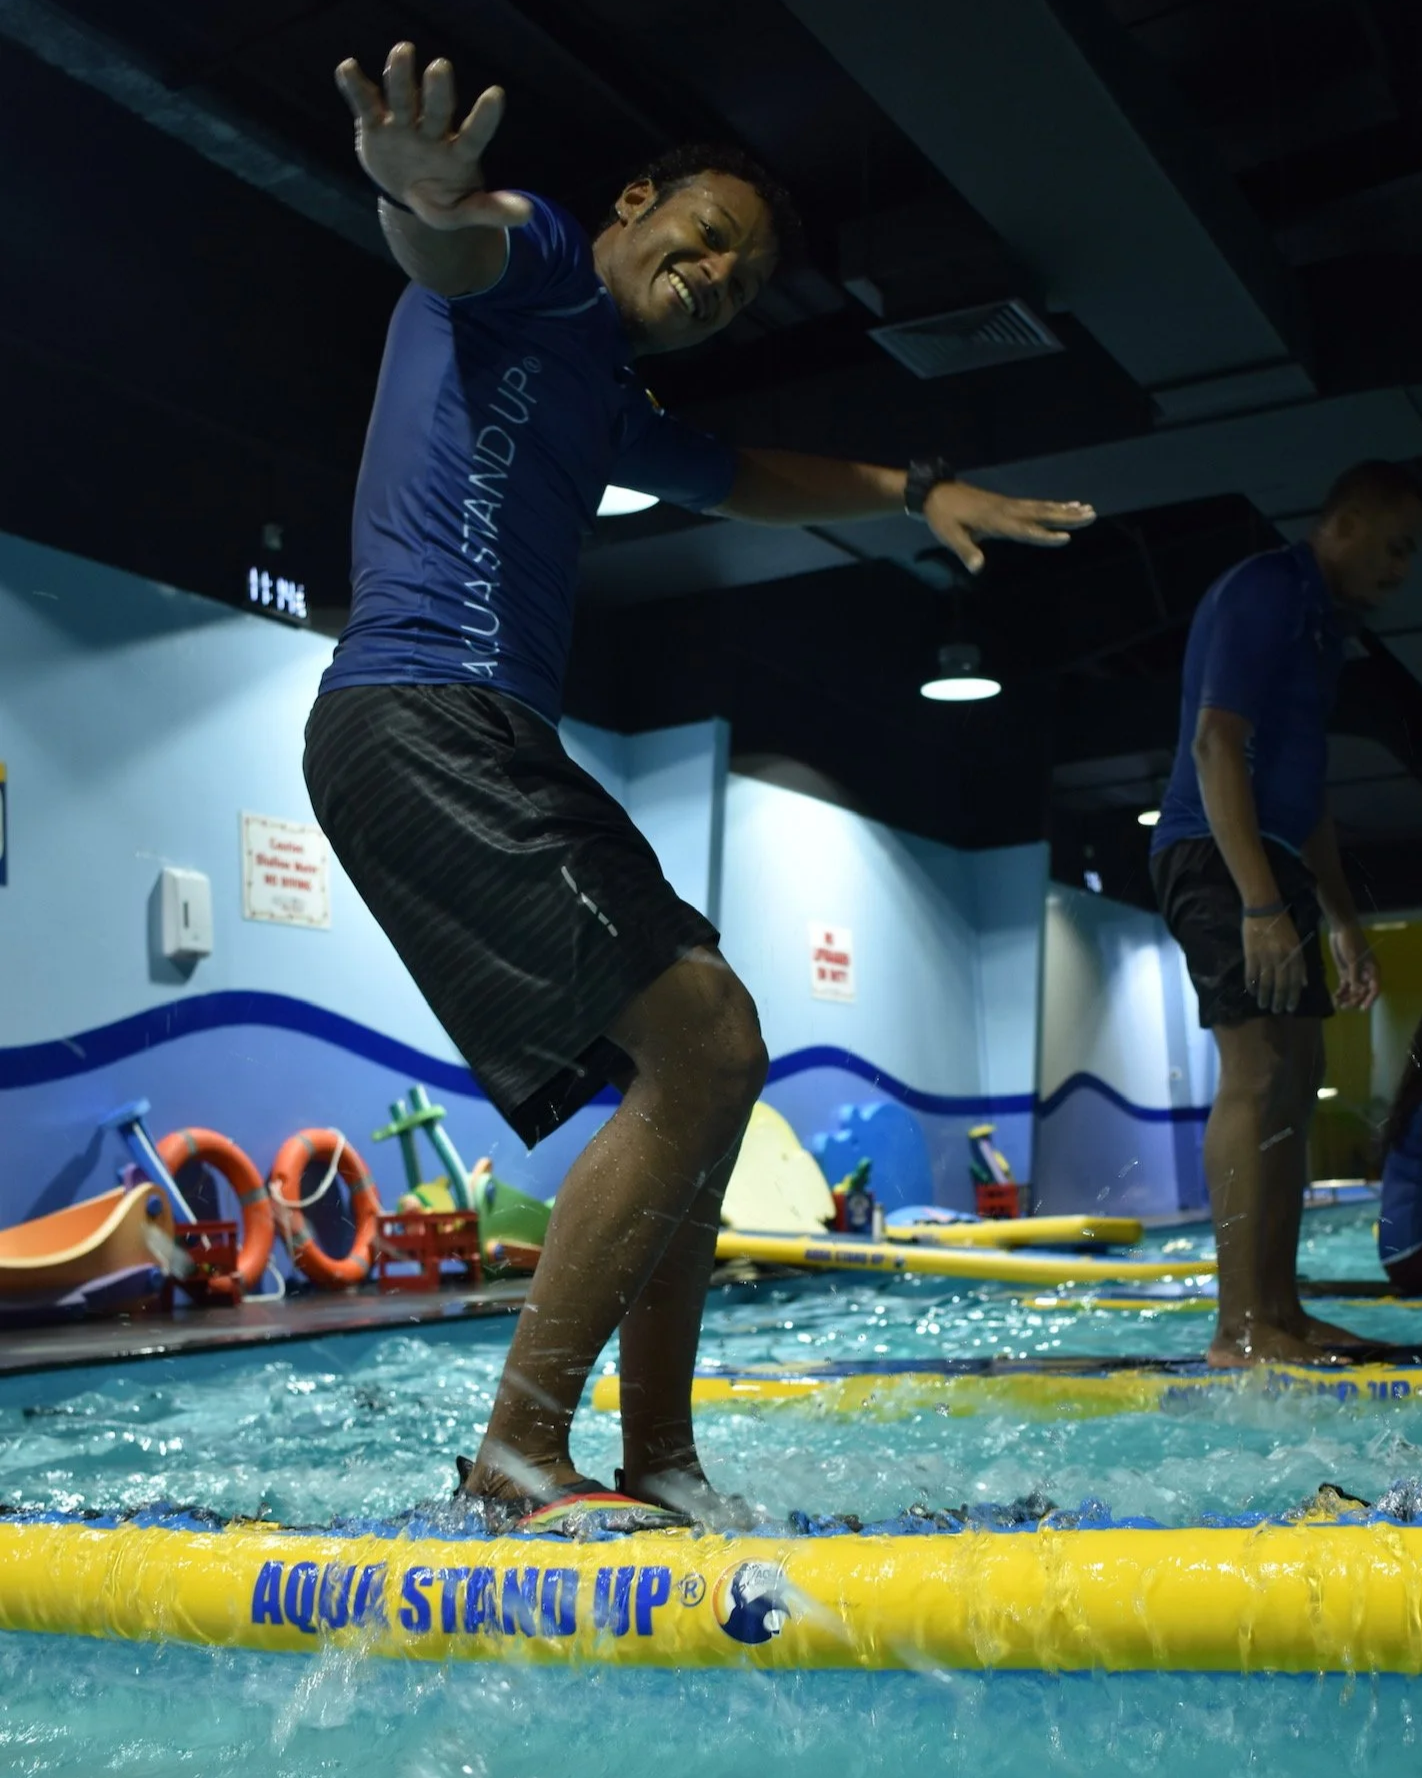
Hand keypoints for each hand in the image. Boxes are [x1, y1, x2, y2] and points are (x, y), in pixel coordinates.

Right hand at [336, 43, 532, 232]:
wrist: (407, 194)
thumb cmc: (441, 200)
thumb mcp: (462, 212)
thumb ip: (491, 210)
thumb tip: (527, 215)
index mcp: (458, 153)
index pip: (475, 134)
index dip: (484, 118)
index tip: (496, 95)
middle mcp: (433, 131)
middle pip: (436, 108)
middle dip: (437, 90)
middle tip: (441, 68)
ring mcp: (404, 124)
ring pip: (403, 96)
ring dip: (401, 76)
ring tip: (402, 51)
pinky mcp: (375, 123)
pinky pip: (365, 102)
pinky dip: (355, 86)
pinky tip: (348, 69)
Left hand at [924, 481, 1094, 574]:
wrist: (935, 493)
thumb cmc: (942, 517)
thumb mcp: (949, 536)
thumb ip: (965, 551)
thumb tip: (977, 568)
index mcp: (994, 520)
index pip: (1024, 530)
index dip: (1044, 536)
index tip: (1066, 537)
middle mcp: (1006, 510)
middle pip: (1041, 513)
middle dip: (1067, 516)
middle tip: (1091, 515)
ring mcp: (1008, 505)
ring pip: (1042, 507)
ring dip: (1065, 509)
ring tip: (1088, 510)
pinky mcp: (1006, 504)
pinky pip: (1034, 505)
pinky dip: (1052, 506)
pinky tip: (1065, 506)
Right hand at [1242, 909, 1305, 1014]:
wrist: (1264, 910)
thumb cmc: (1282, 926)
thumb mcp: (1297, 943)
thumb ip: (1301, 964)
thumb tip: (1304, 984)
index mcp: (1294, 955)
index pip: (1295, 981)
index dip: (1293, 997)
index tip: (1290, 1008)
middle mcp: (1281, 958)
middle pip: (1281, 985)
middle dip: (1279, 1000)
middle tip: (1276, 1010)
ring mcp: (1265, 957)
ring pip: (1266, 982)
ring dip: (1265, 996)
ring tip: (1263, 1005)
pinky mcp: (1251, 954)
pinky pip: (1251, 974)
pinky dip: (1251, 984)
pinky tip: (1251, 992)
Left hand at [1330, 923, 1379, 1010]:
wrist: (1341, 929)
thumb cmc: (1351, 942)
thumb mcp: (1353, 959)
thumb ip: (1354, 975)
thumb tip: (1355, 990)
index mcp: (1373, 970)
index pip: (1375, 988)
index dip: (1370, 999)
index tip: (1363, 1008)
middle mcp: (1366, 974)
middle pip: (1363, 992)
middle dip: (1355, 1000)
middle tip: (1345, 1007)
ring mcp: (1355, 974)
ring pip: (1353, 990)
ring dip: (1347, 998)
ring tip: (1338, 1004)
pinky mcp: (1345, 972)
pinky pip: (1344, 985)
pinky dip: (1340, 992)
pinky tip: (1335, 997)